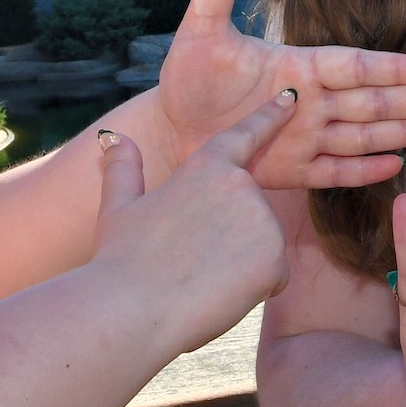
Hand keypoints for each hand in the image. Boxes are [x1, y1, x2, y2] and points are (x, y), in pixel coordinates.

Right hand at [92, 90, 296, 352]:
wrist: (131, 309)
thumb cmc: (121, 259)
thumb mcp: (117, 207)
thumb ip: (123, 169)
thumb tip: (112, 138)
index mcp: (206, 167)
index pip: (245, 135)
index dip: (270, 116)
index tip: (293, 97)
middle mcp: (242, 186)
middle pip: (251, 213)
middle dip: (230, 238)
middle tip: (190, 258)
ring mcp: (262, 222)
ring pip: (263, 248)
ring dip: (241, 266)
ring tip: (199, 276)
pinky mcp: (275, 259)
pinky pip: (274, 278)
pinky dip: (252, 290)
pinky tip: (218, 292)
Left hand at [157, 0, 405, 189]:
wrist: (168, 127)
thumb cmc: (188, 76)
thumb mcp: (200, 30)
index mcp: (298, 66)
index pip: (354, 66)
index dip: (392, 67)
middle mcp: (310, 102)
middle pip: (372, 102)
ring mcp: (304, 137)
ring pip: (363, 135)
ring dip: (403, 132)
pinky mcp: (290, 170)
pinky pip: (333, 172)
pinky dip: (362, 171)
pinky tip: (398, 168)